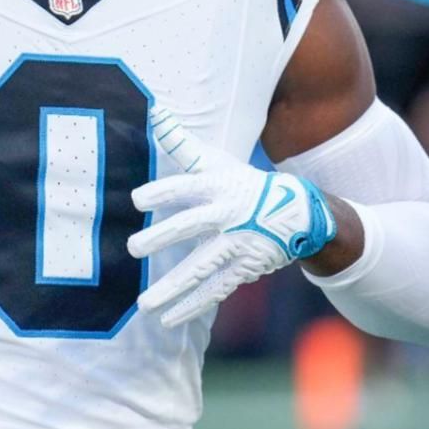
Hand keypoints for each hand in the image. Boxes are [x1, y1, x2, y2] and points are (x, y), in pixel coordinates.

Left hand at [128, 106, 335, 327]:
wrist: (296, 212)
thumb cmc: (241, 183)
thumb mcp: (215, 162)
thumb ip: (181, 143)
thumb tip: (154, 110)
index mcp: (218, 185)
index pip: (188, 187)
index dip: (164, 192)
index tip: (137, 200)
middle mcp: (228, 215)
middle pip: (192, 227)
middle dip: (162, 238)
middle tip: (133, 248)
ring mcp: (238, 244)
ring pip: (202, 267)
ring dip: (173, 287)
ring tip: (144, 303)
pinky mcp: (245, 268)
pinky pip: (216, 290)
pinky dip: (192, 306)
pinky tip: (167, 318)